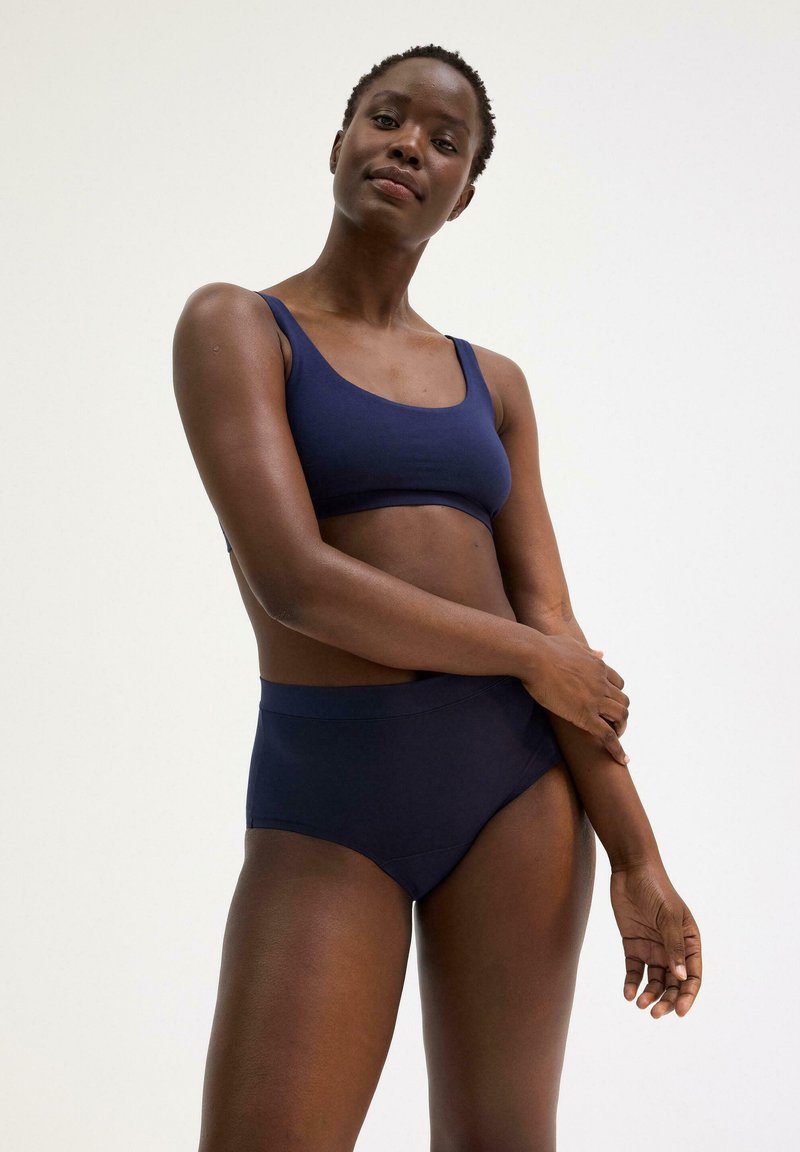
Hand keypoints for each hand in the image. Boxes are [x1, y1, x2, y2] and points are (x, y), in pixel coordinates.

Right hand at [520, 635, 629, 764]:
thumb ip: (589, 650)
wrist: (534, 656)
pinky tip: (623, 760)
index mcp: (598, 666)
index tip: (609, 704)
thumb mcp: (573, 645)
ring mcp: (595, 699)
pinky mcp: (585, 715)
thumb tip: (601, 652)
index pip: (618, 683)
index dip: (615, 695)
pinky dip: (618, 749)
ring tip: (615, 737)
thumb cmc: (545, 648)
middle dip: (619, 713)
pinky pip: (608, 735)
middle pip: (623, 701)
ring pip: (620, 717)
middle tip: (611, 723)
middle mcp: (602, 683)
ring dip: (620, 728)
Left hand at [609, 859, 701, 1017]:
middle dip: (666, 1000)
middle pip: (673, 983)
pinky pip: (634, 970)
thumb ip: (673, 946)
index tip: (679, 1011)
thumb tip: (681, 978)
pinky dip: (632, 983)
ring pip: (654, 980)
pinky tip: (628, 993)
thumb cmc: (656, 889)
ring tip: (639, 1004)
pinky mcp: (633, 945)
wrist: (630, 870)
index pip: (692, 976)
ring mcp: (653, 947)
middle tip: (655, 1013)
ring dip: (649, 995)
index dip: (688, 996)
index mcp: (689, 942)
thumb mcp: (667, 916)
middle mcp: (672, 948)